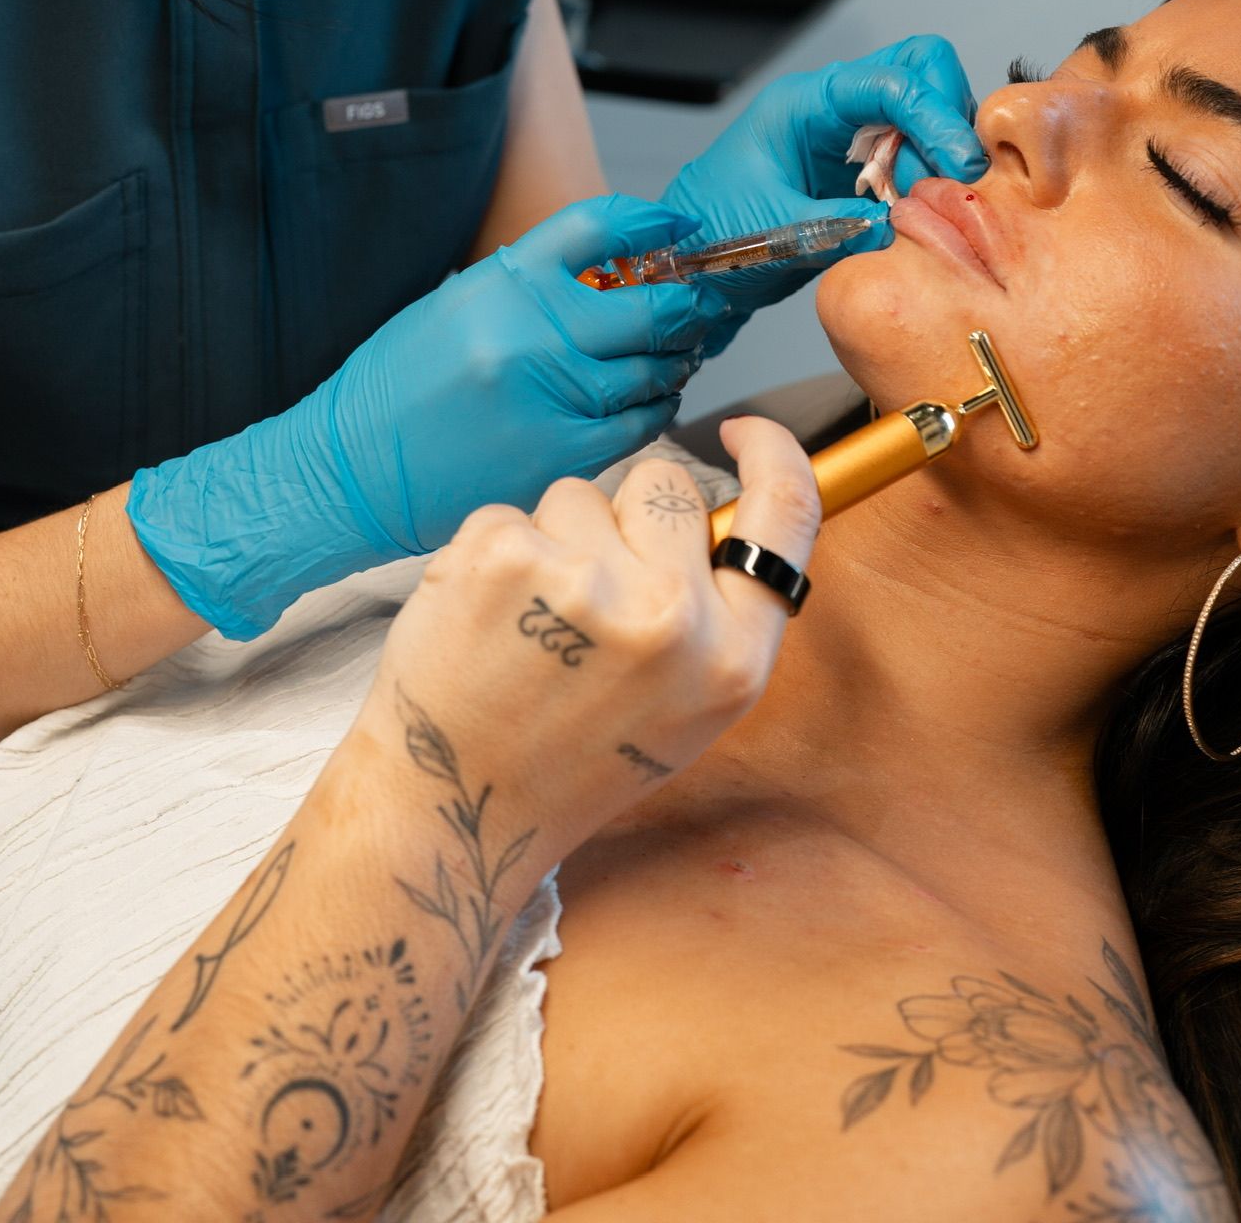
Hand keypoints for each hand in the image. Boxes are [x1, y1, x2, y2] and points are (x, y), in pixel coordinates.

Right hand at [127, 195, 726, 639]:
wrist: (348, 470)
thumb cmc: (396, 390)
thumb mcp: (455, 308)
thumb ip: (529, 287)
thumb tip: (607, 274)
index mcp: (502, 282)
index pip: (599, 225)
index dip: (651, 222)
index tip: (675, 229)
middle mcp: (531, 331)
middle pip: (650, 305)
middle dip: (682, 304)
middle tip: (690, 305)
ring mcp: (551, 394)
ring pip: (654, 369)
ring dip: (671, 361)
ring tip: (664, 358)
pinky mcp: (561, 453)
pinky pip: (639, 423)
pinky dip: (652, 408)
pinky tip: (642, 402)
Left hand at [352, 417, 821, 867]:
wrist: (455, 809)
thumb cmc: (566, 761)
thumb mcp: (686, 709)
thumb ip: (714, 615)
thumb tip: (716, 517)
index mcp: (732, 658)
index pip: (785, 514)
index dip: (773, 454)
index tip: (744, 431)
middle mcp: (670, 615)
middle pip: (665, 483)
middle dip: (625, 519)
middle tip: (584, 598)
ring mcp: (583, 579)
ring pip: (579, 493)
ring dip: (553, 538)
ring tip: (527, 623)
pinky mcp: (503, 555)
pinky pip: (510, 510)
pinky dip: (493, 552)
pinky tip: (483, 618)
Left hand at [661, 35, 985, 343]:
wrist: (694, 263)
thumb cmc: (714, 235)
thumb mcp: (774, 232)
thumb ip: (836, 225)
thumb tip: (897, 224)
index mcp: (803, 104)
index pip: (889, 81)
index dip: (935, 115)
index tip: (961, 163)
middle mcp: (833, 106)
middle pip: (919, 70)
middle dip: (946, 119)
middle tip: (949, 181)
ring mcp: (851, 132)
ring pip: (925, 110)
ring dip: (940, 154)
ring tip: (925, 206)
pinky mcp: (864, 165)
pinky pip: (917, 152)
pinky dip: (931, 176)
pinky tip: (918, 212)